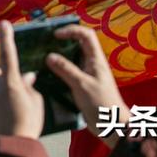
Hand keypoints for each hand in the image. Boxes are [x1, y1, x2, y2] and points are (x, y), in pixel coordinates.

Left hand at [0, 20, 43, 140]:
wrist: (11, 147)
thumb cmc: (28, 125)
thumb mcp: (36, 103)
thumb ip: (29, 87)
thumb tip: (26, 77)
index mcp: (11, 82)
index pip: (8, 54)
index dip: (6, 37)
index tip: (4, 24)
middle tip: (7, 81)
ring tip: (5, 106)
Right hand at [45, 24, 128, 142]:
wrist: (112, 126)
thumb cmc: (101, 104)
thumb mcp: (82, 85)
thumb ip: (66, 70)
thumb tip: (49, 56)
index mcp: (96, 60)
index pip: (86, 35)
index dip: (71, 30)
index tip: (56, 35)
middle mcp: (92, 64)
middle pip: (78, 44)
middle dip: (63, 40)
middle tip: (46, 42)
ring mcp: (87, 74)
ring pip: (73, 58)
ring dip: (60, 56)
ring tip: (44, 56)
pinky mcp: (83, 85)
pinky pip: (70, 72)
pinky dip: (60, 70)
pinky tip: (49, 74)